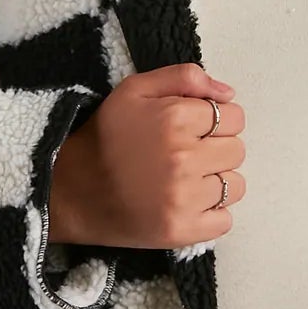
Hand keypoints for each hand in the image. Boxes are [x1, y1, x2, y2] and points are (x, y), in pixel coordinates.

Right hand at [49, 63, 246, 249]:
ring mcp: (183, 198)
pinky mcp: (181, 231)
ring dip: (216, 182)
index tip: (194, 129)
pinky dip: (211, 214)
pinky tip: (185, 204)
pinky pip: (225, 221)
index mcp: (174, 118)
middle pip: (237, 150)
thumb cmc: (105, 136)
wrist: (70, 191)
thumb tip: (228, 93)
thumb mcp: (135, 90)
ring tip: (185, 180)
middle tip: (186, 154)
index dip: (216, 120)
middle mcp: (183, 158)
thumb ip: (184, 77)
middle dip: (216, 149)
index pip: (234, 117)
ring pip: (235, 186)